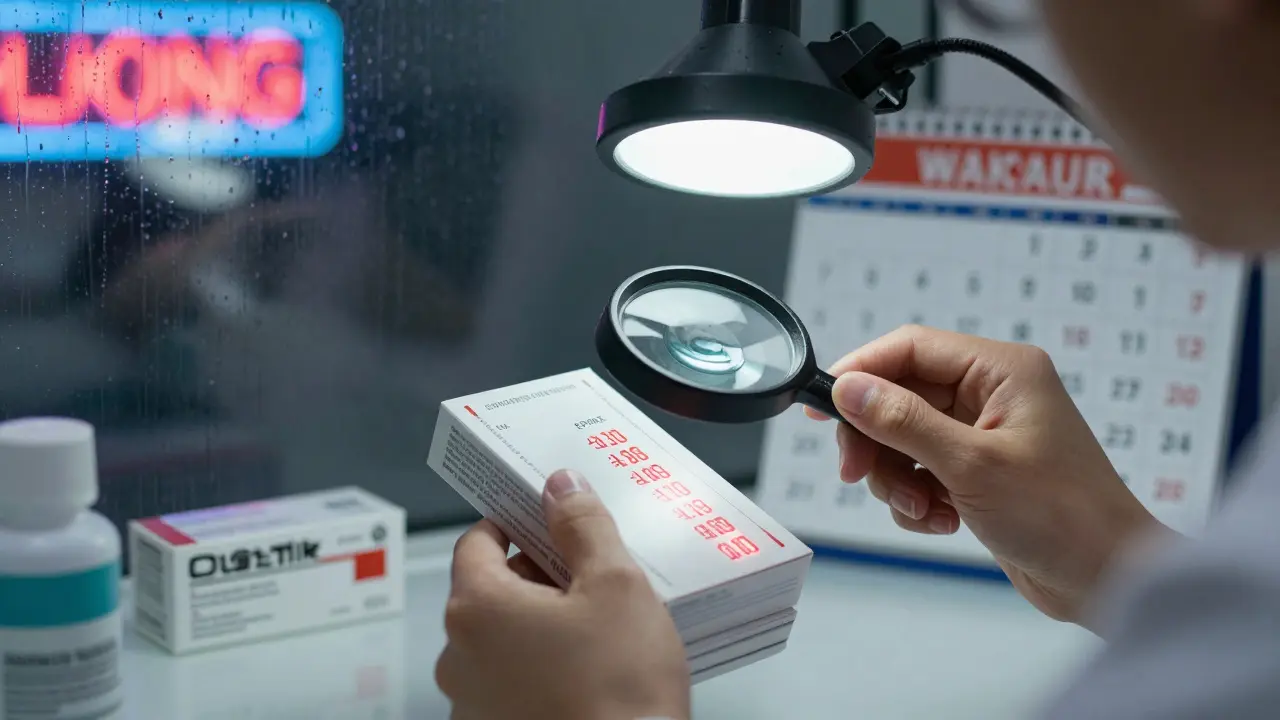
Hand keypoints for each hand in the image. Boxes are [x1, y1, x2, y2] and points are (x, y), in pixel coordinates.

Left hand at [436, 469, 690, 719]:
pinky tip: (587, 674)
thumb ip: (583, 526)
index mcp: (478, 607)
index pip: (476, 540)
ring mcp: (471, 704)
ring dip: (540, 627)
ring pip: (502, 640)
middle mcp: (459, 657)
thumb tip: (561, 488)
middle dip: (538, 578)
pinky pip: (510, 684)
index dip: (514, 523)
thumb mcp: (617, 585)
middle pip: (491, 591)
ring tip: (599, 632)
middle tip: (592, 577)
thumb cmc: (620, 690)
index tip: (545, 519)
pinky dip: (540, 669)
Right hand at [808, 325, 1162, 626]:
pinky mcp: (977, 470)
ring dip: (897, 477)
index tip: (821, 406)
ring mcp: (983, 433)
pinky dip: (917, 498)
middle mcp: (991, 393)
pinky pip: (919, 471)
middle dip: (876, 440)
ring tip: (923, 508)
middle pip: (899, 395)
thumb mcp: (972, 465)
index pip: (909, 349)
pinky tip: (942, 520)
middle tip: (857, 473)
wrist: (1109, 579)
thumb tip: (848, 389)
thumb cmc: (1064, 516)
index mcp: (1001, 370)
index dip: (859, 373)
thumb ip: (903, 422)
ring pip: (902, 438)